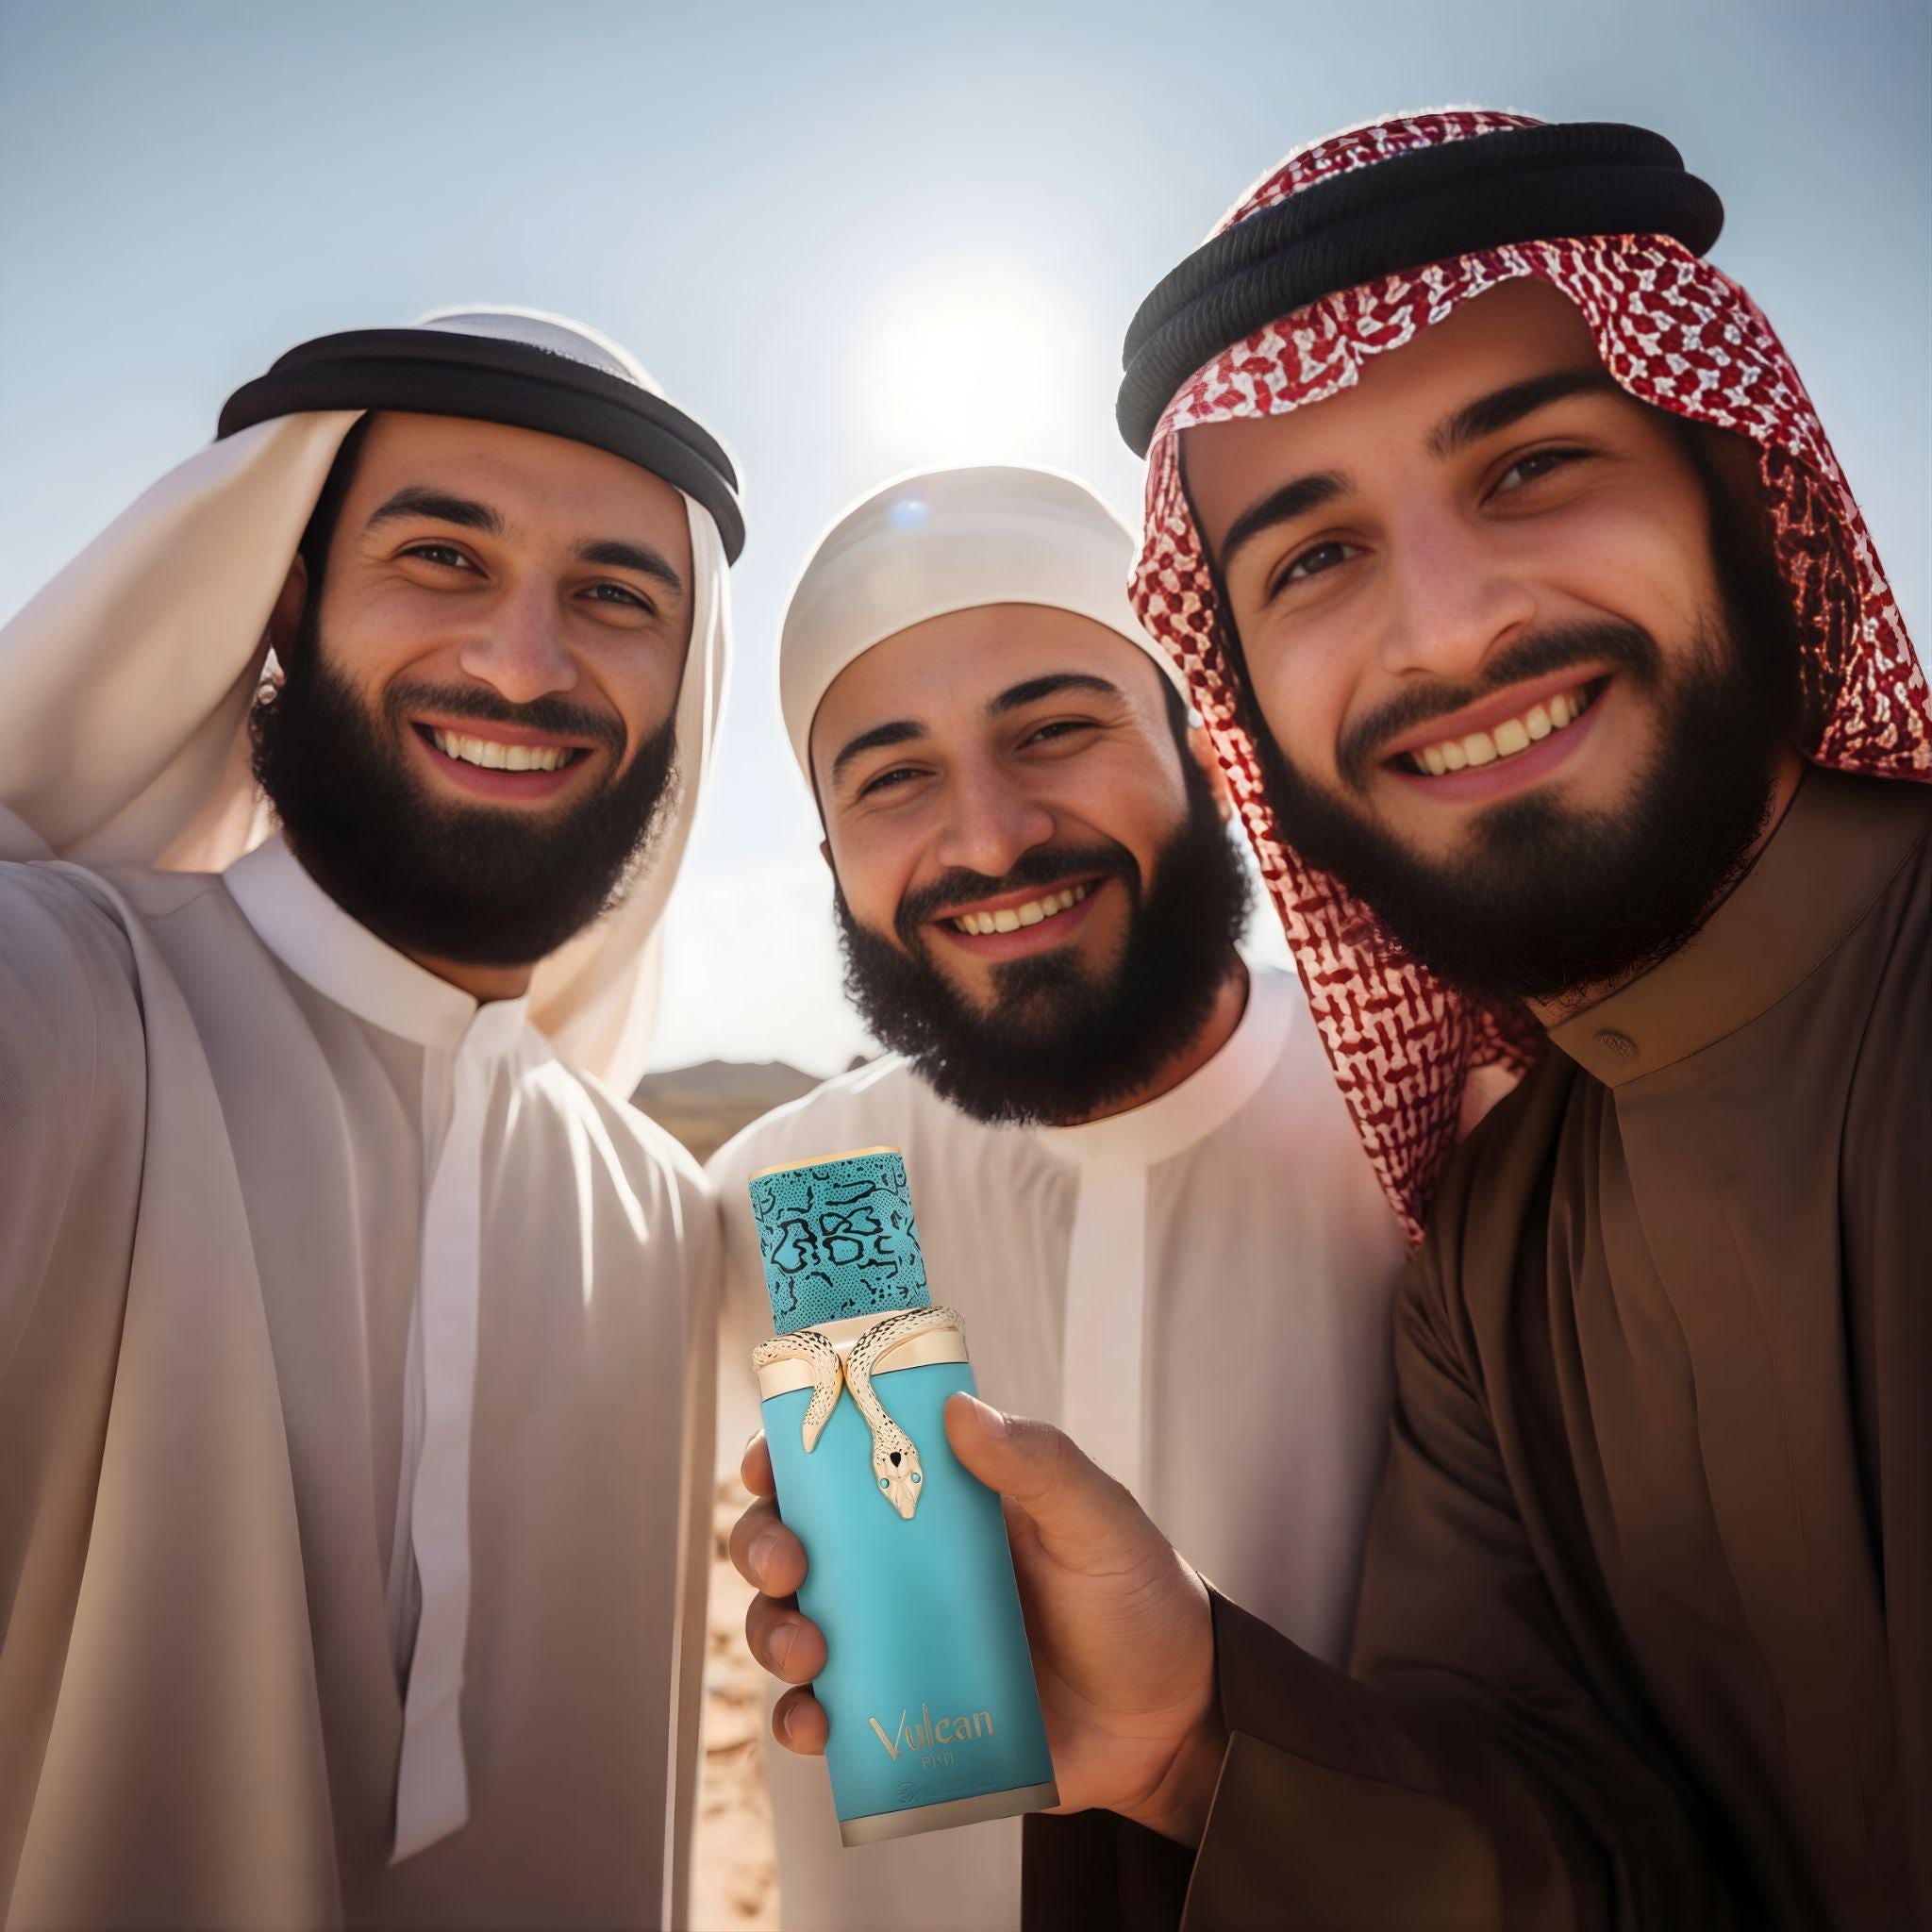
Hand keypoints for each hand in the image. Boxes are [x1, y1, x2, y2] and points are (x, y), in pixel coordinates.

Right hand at [730, 1394, 1224, 1845]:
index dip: (792, 1453)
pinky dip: (802, 1719)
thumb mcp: (1100, 1523)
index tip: (770, 1463)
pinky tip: (815, 1724)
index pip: (846, 1458)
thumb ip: (1039, 1464)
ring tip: (807, 1653)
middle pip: (797, 1539)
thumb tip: (959, 1410)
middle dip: (763, 1545)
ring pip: (795, 1623)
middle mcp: (904, 1565)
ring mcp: (897, 1642)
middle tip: (788, 1565)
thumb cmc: (1140, 1604)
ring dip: (773, 1631)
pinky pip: (828, 1717)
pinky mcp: (902, 1717)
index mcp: (943, 1500)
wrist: (1174, 1727)